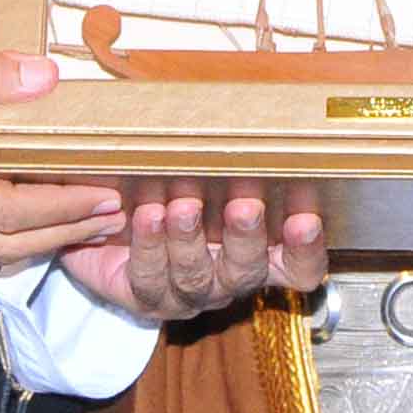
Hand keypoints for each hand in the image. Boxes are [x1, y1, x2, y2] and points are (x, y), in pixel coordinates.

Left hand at [57, 181, 328, 320]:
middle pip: (247, 270)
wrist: (107, 229)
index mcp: (257, 252)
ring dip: (188, 240)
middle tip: (244, 207)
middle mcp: (227, 278)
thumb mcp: (206, 171)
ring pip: (195, 277)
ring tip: (181, 206)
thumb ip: (228, 157)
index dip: (306, 250)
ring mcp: (187, 293)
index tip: (305, 219)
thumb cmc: (171, 191)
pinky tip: (145, 216)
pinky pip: (149, 279)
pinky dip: (148, 245)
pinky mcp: (145, 296)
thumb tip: (246, 116)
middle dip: (245, 237)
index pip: (298, 266)